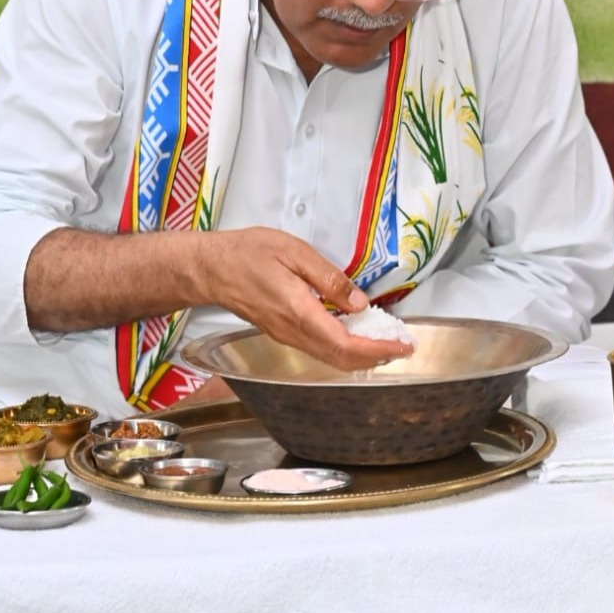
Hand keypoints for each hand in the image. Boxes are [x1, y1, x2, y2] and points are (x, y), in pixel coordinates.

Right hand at [196, 227, 412, 371]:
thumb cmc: (248, 253)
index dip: (378, 349)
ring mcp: (285, 337)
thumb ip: (329, 279)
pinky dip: (343, 349)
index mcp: (300, 313)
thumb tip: (358, 303)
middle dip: (375, 357)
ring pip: (329, 358)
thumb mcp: (294, 252)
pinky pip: (318, 350)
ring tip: (384, 343)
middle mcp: (293, 332)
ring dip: (360, 356)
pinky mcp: (281, 333)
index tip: (402, 345)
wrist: (211, 268)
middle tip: (401, 347)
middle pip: (341, 360)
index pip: (346, 344)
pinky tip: (354, 335)